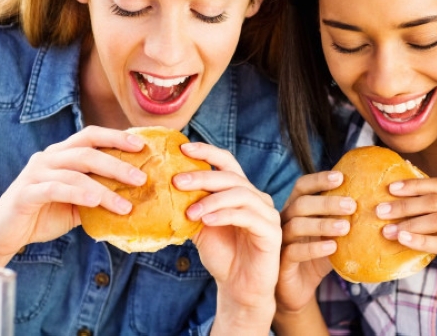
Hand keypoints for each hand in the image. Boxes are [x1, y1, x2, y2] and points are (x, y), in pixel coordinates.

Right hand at [0, 126, 147, 265]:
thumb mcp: (77, 203)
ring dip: (103, 189)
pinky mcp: (25, 193)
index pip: (90, 136)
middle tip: (140, 178)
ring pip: (74, 173)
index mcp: (60, 154)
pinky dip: (77, 194)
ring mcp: (34, 174)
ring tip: (125, 205)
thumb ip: (98, 193)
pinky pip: (55, 189)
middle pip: (86, 151)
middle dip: (116, 164)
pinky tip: (94, 202)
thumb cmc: (43, 215)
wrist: (4, 235)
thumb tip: (135, 195)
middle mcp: (47, 158)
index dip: (116, 137)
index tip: (141, 146)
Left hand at [172, 143, 281, 331]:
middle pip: (231, 176)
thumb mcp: (201, 226)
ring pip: (240, 193)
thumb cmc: (222, 255)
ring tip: (190, 211)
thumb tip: (165, 186)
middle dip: (202, 176)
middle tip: (176, 181)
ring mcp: (267, 213)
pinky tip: (207, 220)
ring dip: (211, 199)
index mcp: (241, 191)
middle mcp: (257, 197)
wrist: (239, 288)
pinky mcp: (272, 231)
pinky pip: (248, 216)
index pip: (227, 162)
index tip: (183, 147)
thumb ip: (191, 205)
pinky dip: (225, 215)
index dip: (207, 152)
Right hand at [276, 171, 355, 314]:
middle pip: (301, 203)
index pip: (302, 186)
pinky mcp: (282, 261)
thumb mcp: (333, 234)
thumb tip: (378, 204)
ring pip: (296, 225)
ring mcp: (281, 240)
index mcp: (296, 208)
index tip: (341, 177)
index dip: (319, 179)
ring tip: (346, 227)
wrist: (301, 287)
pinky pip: (294, 251)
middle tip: (352, 205)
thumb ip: (345, 219)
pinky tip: (332, 248)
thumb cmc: (319, 254)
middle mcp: (285, 220)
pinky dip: (314, 248)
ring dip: (323, 224)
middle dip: (327, 202)